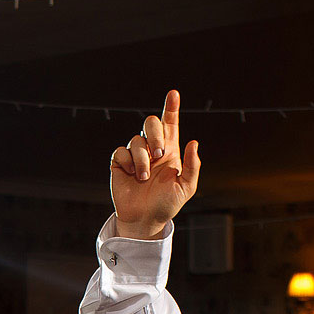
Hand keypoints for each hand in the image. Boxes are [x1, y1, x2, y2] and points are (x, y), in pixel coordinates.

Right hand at [110, 89, 200, 240]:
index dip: (171, 107)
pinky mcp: (120, 163)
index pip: (170, 124)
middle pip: (150, 123)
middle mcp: (152, 149)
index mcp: (169, 151)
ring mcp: (135, 156)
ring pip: (136, 140)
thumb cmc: (166, 205)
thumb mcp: (186, 188)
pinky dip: (128, 162)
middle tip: (160, 153)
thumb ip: (192, 166)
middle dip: (155, 134)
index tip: (174, 94)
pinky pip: (121, 151)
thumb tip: (193, 143)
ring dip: (142, 158)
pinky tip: (132, 175)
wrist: (145, 219)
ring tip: (144, 176)